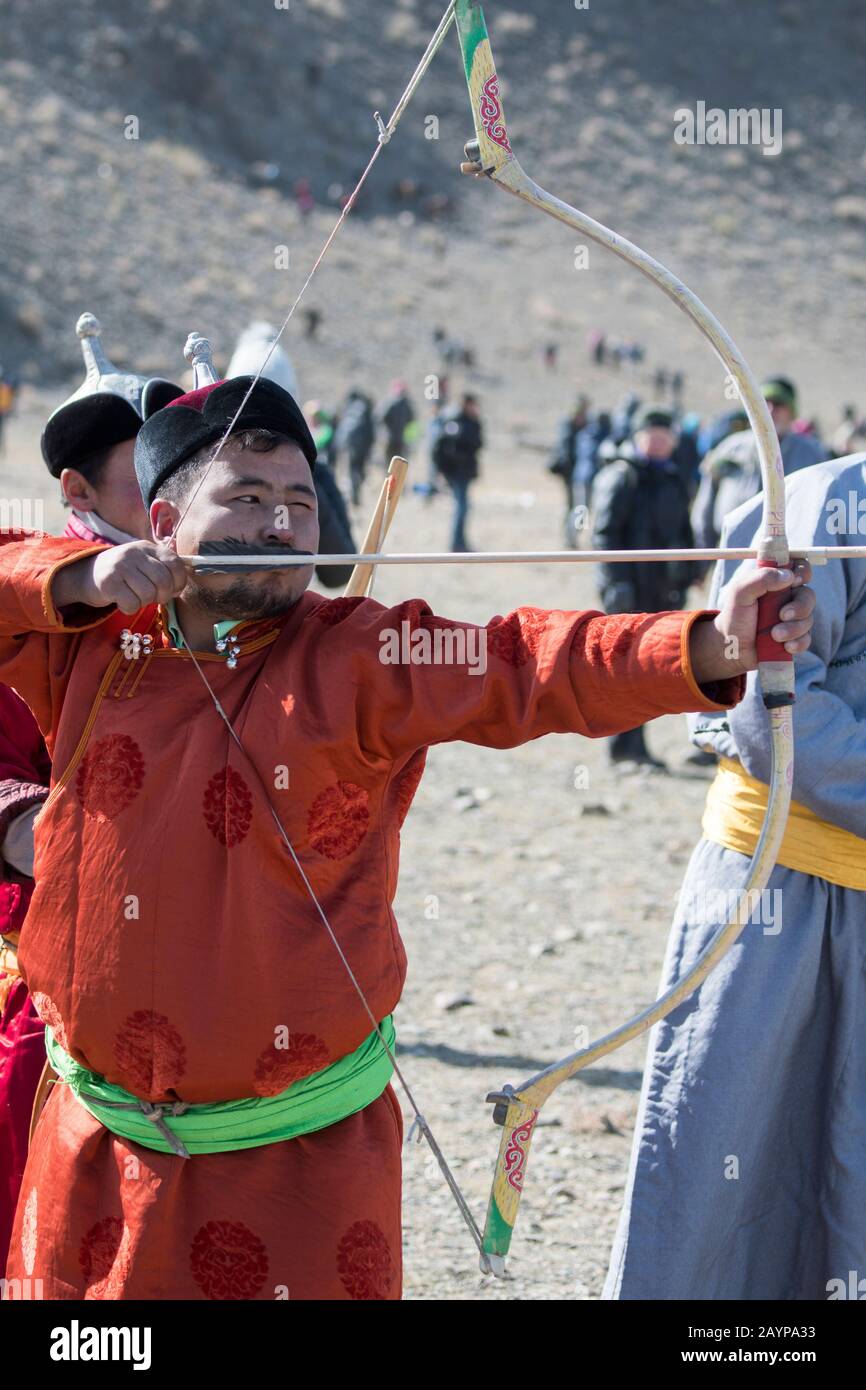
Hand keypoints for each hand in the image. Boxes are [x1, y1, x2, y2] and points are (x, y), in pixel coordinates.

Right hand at [52, 542, 187, 615]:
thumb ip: (163, 570)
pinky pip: (132, 603)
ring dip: (144, 602)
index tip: (172, 590)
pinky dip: (130, 608)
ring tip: (135, 597)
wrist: (86, 574)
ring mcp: (120, 566)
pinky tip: (123, 602)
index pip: (175, 564)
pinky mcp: (109, 582)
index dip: (179, 582)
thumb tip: (179, 589)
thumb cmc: (123, 574)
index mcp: (148, 547)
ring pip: (148, 594)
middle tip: (153, 598)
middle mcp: (134, 553)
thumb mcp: (143, 564)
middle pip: (163, 581)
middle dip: (163, 596)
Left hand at [690, 558, 814, 683]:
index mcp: (776, 582)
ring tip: (774, 635)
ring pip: (808, 619)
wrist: (731, 647)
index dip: (803, 571)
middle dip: (800, 606)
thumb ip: (761, 579)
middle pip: (809, 595)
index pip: (799, 568)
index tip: (795, 581)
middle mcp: (788, 598)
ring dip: (793, 628)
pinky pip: (806, 638)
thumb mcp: (740, 593)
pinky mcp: (795, 638)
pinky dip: (798, 643)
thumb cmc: (735, 615)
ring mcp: (793, 619)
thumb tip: (788, 576)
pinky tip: (785, 646)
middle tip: (782, 615)